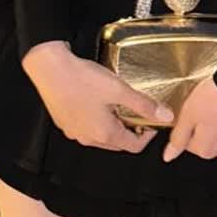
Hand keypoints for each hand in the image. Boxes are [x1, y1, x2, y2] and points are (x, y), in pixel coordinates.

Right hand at [21, 41, 173, 151]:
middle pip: (118, 143)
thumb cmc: (84, 79)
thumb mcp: (119, 90)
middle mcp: (89, 139)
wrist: (49, 69)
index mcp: (105, 135)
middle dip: (131, 130)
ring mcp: (74, 133)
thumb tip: (167, 116)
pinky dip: (96, 120)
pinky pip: (86, 128)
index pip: (134, 147)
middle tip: (136, 110)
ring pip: (101, 136)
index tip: (151, 120)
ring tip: (116, 104)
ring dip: (113, 125)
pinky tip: (95, 101)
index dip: (148, 135)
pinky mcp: (64, 123)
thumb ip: (144, 105)